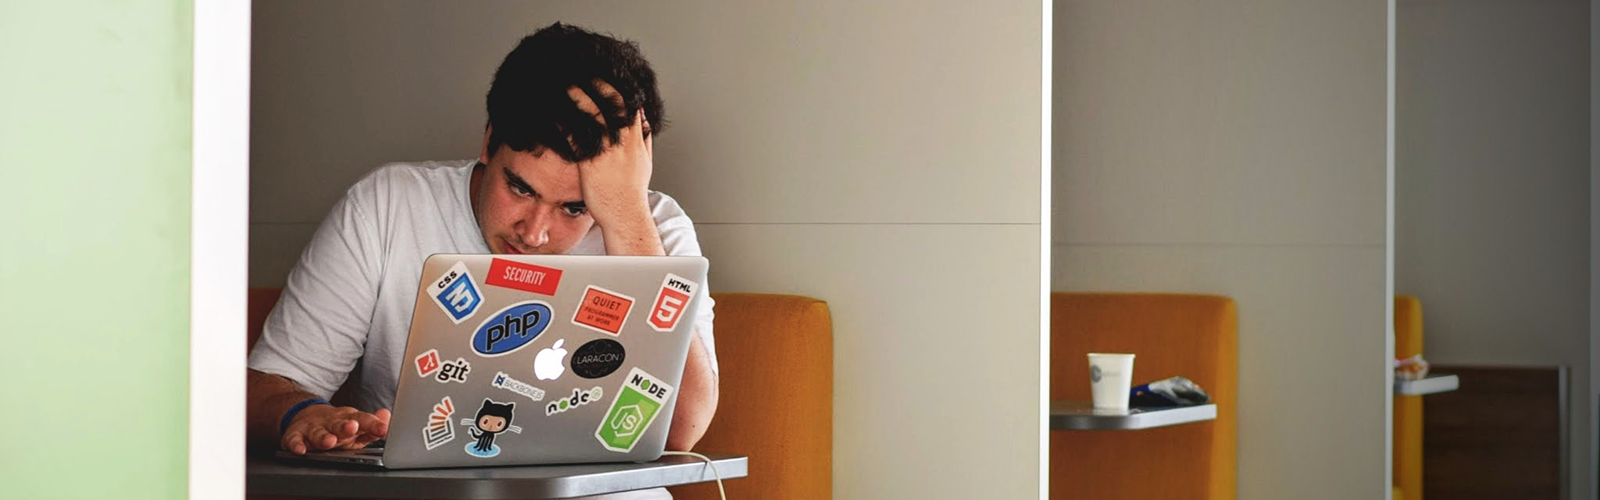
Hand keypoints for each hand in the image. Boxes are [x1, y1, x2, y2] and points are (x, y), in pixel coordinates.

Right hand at [280, 405, 390, 453]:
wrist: (306, 416)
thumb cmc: (337, 426)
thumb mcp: (357, 426)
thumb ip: (372, 425)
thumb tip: (387, 416)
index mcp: (349, 419)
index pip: (363, 420)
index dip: (373, 424)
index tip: (382, 429)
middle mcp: (331, 421)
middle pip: (339, 424)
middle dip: (345, 426)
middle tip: (352, 428)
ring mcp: (313, 427)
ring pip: (318, 432)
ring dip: (323, 437)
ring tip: (329, 441)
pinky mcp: (295, 434)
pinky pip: (294, 440)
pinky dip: (296, 444)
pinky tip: (300, 450)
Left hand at [567, 84, 653, 229]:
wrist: (625, 215)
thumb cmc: (632, 192)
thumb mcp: (645, 162)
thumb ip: (644, 140)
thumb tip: (644, 122)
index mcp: (636, 140)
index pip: (630, 105)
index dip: (618, 88)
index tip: (607, 76)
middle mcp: (623, 142)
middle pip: (613, 104)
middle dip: (599, 85)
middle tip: (585, 73)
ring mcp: (607, 152)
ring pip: (594, 116)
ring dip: (580, 97)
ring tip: (567, 85)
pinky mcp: (591, 163)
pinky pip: (578, 137)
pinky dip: (567, 123)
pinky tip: (556, 114)